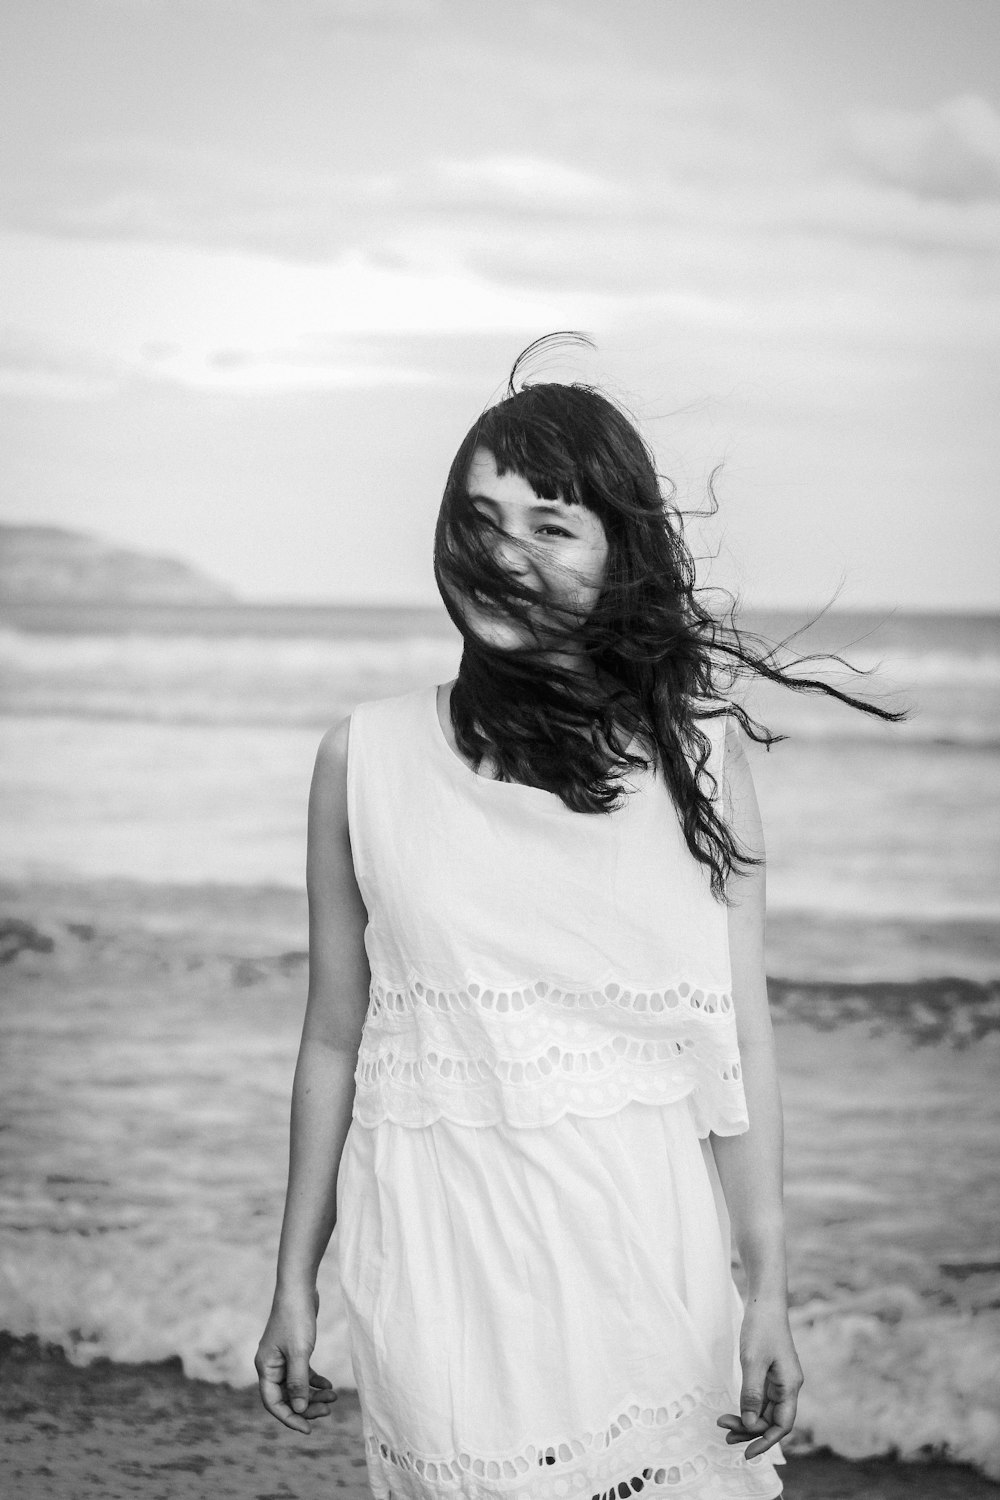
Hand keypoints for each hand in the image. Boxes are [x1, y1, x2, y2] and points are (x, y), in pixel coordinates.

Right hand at [255, 1286, 335, 1433]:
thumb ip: (298, 1383)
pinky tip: (329, 1386)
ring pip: (296, 1386)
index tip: (308, 1429)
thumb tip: (300, 1410)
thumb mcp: (299, 1352)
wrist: (299, 1287)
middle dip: (307, 1406)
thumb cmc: (296, 1318)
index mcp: (265, 1368)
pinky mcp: (294, 1350)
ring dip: (313, 1394)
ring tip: (333, 1398)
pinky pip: (303, 1374)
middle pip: (286, 1397)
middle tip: (328, 1411)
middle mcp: (271, 1365)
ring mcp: (282, 1358)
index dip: (290, 1418)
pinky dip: (315, 1381)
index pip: (274, 1403)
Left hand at [717, 1302, 802, 1460]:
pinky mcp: (770, 1373)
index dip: (765, 1441)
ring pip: (765, 1410)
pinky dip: (748, 1406)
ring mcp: (779, 1380)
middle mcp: (788, 1386)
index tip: (747, 1453)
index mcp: (790, 1385)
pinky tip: (735, 1412)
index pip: (782, 1424)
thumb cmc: (761, 1327)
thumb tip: (751, 1425)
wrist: (765, 1301)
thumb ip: (751, 1394)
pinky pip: (761, 1398)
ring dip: (747, 1420)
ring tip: (724, 1426)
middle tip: (725, 1433)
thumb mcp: (752, 1361)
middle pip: (771, 1420)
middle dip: (750, 1430)